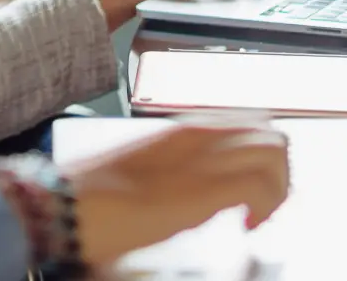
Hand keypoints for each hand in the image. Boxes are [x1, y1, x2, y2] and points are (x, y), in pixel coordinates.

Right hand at [65, 120, 290, 268]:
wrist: (68, 207)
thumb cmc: (92, 196)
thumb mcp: (143, 174)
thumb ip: (177, 171)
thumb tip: (202, 190)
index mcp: (180, 130)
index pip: (247, 121)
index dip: (261, 155)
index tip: (253, 188)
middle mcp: (196, 135)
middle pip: (269, 129)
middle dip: (277, 169)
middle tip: (261, 203)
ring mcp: (201, 158)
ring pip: (273, 150)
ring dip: (276, 187)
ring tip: (255, 215)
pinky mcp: (203, 189)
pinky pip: (260, 184)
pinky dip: (265, 207)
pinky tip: (247, 226)